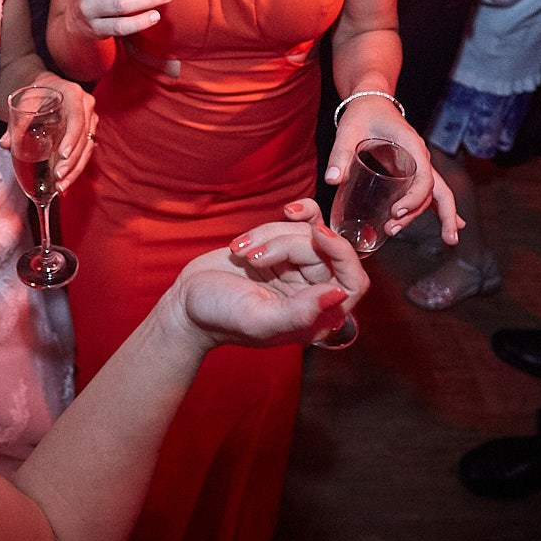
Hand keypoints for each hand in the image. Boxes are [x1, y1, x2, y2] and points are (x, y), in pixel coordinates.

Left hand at [0, 73, 98, 191]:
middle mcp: (86, 106)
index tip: (62, 155)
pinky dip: (75, 169)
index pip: (77, 118)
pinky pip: (86, 153)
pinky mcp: (89, 132)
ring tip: (61, 186)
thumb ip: (16, 122)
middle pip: (84, 137)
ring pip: (87, 148)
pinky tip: (65, 183)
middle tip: (58, 176)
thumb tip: (5, 143)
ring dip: (75, 169)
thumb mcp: (26, 103)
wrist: (47, 87)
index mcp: (73, 94)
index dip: (71, 138)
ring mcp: (90, 119)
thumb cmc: (36, 94)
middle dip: (72, 160)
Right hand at [184, 198, 368, 346]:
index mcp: (316, 318)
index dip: (342, 254)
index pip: (353, 281)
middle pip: (324, 251)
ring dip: (270, 235)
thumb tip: (338, 294)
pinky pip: (295, 223)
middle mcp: (312, 293)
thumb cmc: (220, 317)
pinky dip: (275, 222)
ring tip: (241, 253)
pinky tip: (252, 234)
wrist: (187, 302)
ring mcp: (298, 270)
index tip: (317, 234)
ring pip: (306, 232)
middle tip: (253, 257)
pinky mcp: (282, 250)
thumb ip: (299, 312)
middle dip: (287, 245)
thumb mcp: (258, 318)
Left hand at [324, 97, 455, 242]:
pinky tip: (450, 227)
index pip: (424, 176)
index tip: (396, 213)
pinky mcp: (413, 171)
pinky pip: (430, 192)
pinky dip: (441, 209)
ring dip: (440, 215)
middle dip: (444, 214)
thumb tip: (333, 181)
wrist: (371, 101)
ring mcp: (419, 164)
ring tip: (438, 239)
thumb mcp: (348, 131)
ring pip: (438, 193)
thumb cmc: (362, 114)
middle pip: (440, 188)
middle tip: (439, 237)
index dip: (414, 198)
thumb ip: (340, 155)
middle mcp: (420, 156)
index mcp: (411, 145)